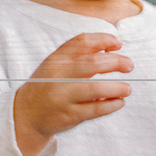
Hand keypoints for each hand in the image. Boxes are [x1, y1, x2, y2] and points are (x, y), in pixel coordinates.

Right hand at [13, 33, 132, 155]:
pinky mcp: (70, 115)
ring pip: (96, 89)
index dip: (104, 39)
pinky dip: (111, 105)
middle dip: (117, 62)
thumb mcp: (54, 65)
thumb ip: (76, 55)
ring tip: (127, 88)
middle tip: (129, 65)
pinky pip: (96, 110)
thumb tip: (110, 48)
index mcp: (56, 60)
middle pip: (93, 63)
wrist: (25, 115)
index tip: (118, 43)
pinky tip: (119, 102)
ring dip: (117, 88)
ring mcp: (63, 96)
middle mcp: (59, 76)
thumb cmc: (46, 87)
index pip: (82, 42)